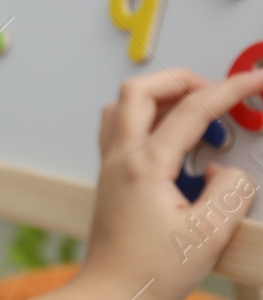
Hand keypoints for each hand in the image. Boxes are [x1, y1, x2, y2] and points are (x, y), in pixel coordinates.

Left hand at [65, 67, 262, 299]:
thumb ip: (229, 193)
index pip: (191, 110)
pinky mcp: (110, 177)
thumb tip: (224, 169)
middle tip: (217, 90)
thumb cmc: (152, 270)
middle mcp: (121, 156)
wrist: (113, 293)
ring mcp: (110, 164)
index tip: (255, 81)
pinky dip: (147, 119)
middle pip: (140, 90)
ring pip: (123, 105)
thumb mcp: (208, 235)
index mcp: (145, 164)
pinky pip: (120, 128)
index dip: (229, 90)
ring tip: (197, 114)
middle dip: (182, 79)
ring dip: (160, 97)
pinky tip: (173, 142)